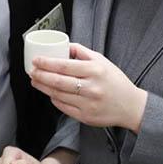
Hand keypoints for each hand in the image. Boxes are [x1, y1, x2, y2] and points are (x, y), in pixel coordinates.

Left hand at [31, 43, 147, 131]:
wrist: (130, 106)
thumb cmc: (116, 82)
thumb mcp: (103, 61)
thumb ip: (83, 52)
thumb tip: (65, 46)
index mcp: (95, 71)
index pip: (64, 66)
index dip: (46, 63)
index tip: (36, 60)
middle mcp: (90, 88)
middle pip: (57, 81)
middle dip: (40, 75)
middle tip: (32, 71)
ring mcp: (87, 104)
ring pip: (58, 95)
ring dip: (43, 87)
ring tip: (36, 81)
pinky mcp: (85, 117)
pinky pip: (63, 107)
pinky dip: (54, 99)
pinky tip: (50, 93)